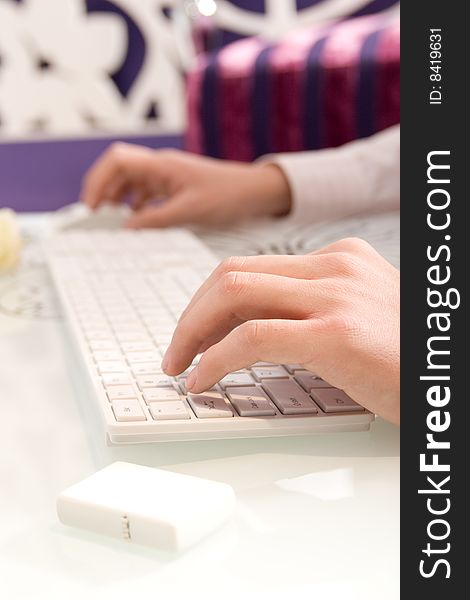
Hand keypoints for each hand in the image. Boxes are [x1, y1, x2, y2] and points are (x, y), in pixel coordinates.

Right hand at [81, 143, 290, 227]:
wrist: (254, 192)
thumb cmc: (227, 196)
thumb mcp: (189, 211)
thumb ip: (156, 219)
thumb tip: (128, 227)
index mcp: (161, 165)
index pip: (117, 160)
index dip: (98, 180)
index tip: (92, 207)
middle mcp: (160, 167)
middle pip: (119, 170)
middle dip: (103, 191)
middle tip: (96, 217)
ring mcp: (166, 176)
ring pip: (131, 182)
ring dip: (118, 199)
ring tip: (112, 221)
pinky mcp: (174, 186)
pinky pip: (146, 192)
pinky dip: (136, 205)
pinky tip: (136, 220)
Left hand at [162, 238, 399, 423]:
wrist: (446, 374)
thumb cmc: (405, 356)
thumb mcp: (356, 317)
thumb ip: (307, 311)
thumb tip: (247, 330)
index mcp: (338, 259)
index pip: (251, 268)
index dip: (209, 301)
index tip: (194, 331)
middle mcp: (335, 267)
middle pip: (231, 274)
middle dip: (191, 314)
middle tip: (176, 349)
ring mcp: (335, 296)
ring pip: (232, 295)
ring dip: (192, 332)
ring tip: (180, 365)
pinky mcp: (336, 334)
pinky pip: (250, 338)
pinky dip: (214, 359)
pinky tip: (202, 379)